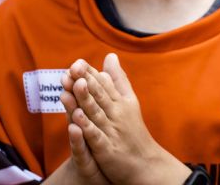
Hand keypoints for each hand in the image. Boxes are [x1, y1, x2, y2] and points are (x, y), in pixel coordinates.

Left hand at [66, 53, 189, 184]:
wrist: (146, 163)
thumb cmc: (133, 131)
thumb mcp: (128, 101)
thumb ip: (118, 79)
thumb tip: (110, 55)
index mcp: (121, 102)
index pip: (104, 84)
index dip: (90, 73)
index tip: (78, 62)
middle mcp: (117, 114)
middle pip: (100, 95)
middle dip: (86, 81)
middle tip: (73, 67)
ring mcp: (112, 131)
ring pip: (96, 113)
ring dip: (85, 99)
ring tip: (74, 85)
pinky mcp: (108, 149)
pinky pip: (96, 136)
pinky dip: (87, 127)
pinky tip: (76, 119)